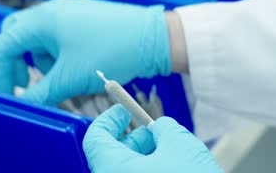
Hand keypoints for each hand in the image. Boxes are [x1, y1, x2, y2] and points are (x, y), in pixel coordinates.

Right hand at [0, 0, 170, 104]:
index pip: (6, 44)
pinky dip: (58, 50)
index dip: (2, 72)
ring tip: (63, 75)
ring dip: (41, 57)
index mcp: (42, 19)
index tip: (10, 94)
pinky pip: (59, 31)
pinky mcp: (85, 13)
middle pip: (18, 33)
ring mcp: (70, 8)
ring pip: (40, 34)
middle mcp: (52, 8)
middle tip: (24, 82)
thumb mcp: (69, 79)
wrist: (152, 37)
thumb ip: (40, 94)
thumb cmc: (110, 53)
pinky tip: (77, 64)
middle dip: (17, 60)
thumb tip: (24, 105)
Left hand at [83, 104, 222, 172]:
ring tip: (168, 150)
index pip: (94, 138)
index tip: (123, 110)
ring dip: (142, 156)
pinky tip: (170, 167)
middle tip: (153, 130)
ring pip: (124, 172)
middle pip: (109, 156)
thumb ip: (163, 128)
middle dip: (132, 139)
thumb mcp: (181, 145)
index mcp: (112, 169)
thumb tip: (159, 127)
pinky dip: (146, 172)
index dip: (109, 120)